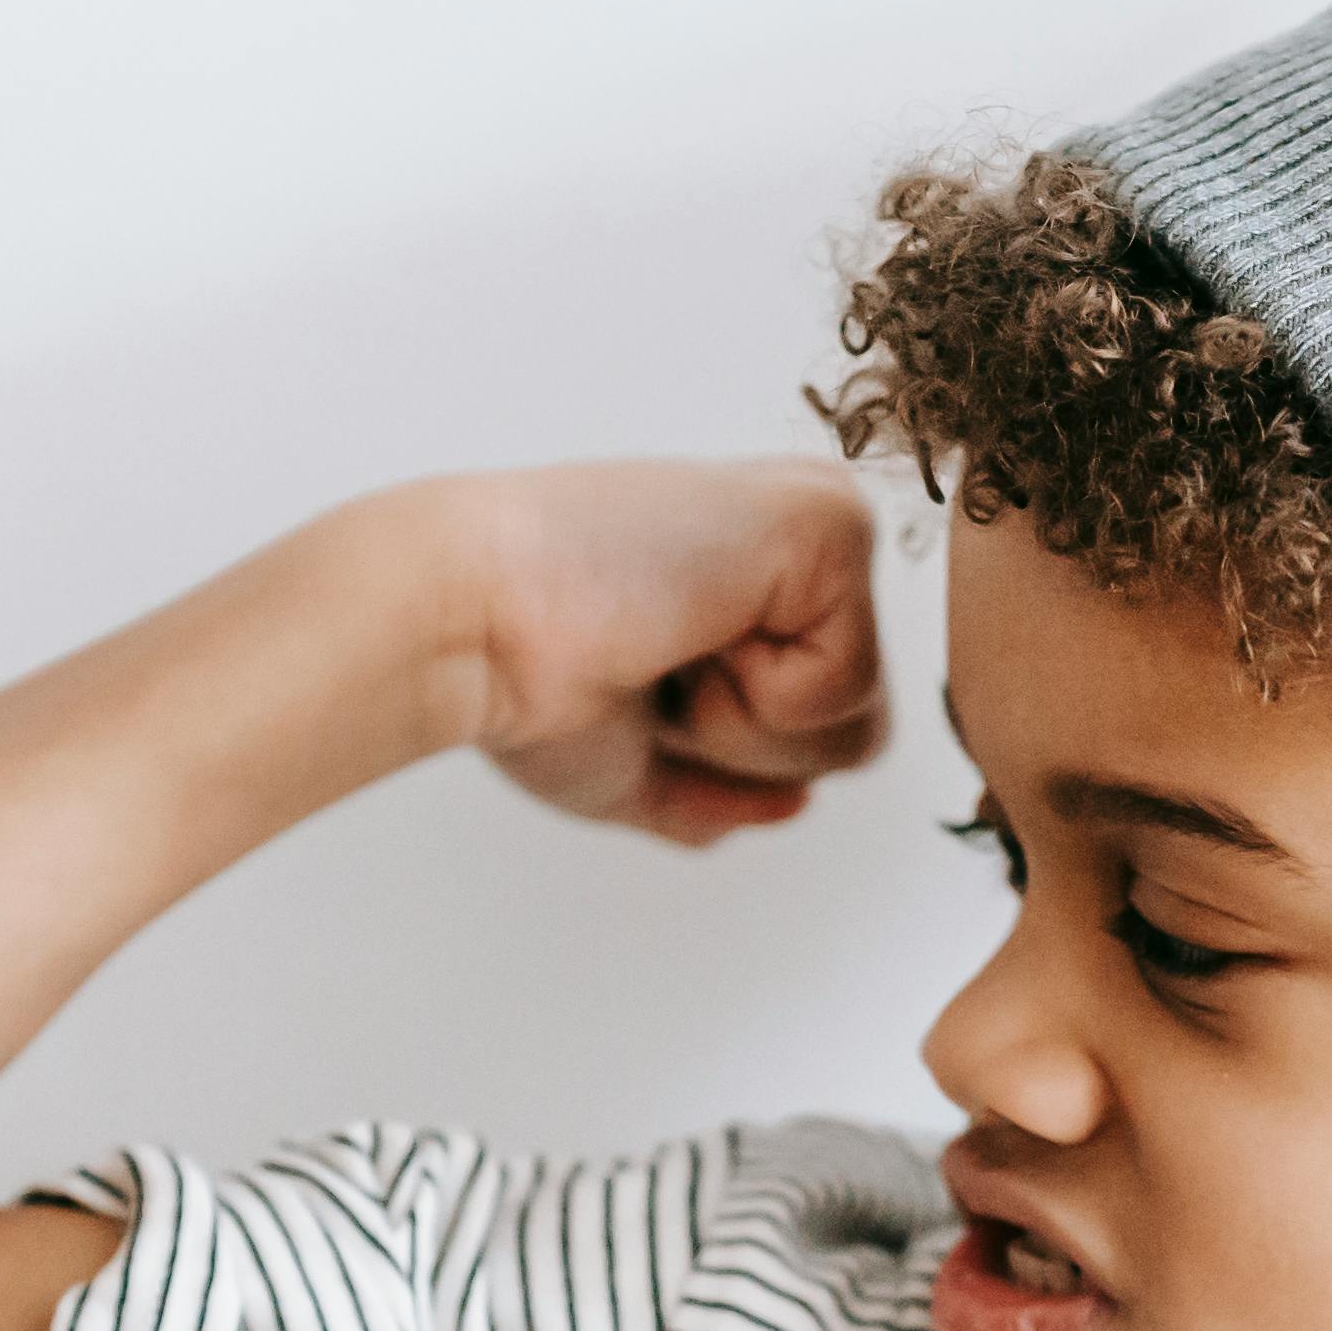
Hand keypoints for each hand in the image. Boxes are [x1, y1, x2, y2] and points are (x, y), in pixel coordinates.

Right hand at [352, 456, 889, 844]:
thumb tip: (796, 805)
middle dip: (743, 749)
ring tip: (667, 647)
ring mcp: (826, 527)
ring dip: (745, 727)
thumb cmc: (524, 675)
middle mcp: (802, 548)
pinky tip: (689, 627)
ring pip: (861, 720)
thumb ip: (720, 790)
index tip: (636, 678)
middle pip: (858, 733)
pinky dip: (756, 696)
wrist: (470, 622)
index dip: (725, 750)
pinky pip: (847, 686)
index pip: (823, 726)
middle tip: (651, 669)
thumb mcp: (632, 760)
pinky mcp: (831, 525)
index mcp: (761, 581)